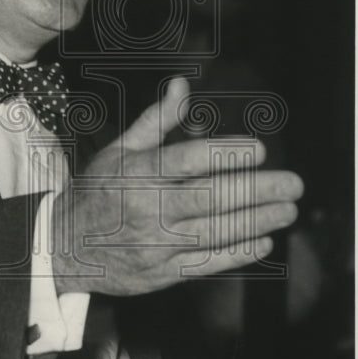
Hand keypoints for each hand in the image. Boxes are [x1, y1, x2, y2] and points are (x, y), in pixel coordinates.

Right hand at [52, 77, 303, 295]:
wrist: (64, 248)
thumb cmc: (97, 192)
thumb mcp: (119, 151)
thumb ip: (156, 120)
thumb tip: (182, 86)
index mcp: (139, 173)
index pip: (189, 160)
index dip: (227, 154)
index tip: (259, 150)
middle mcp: (149, 207)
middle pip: (213, 197)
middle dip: (259, 190)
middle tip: (293, 183)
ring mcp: (157, 243)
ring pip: (217, 231)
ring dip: (258, 220)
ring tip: (287, 209)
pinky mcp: (163, 272)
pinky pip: (208, 262)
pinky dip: (238, 252)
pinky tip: (263, 240)